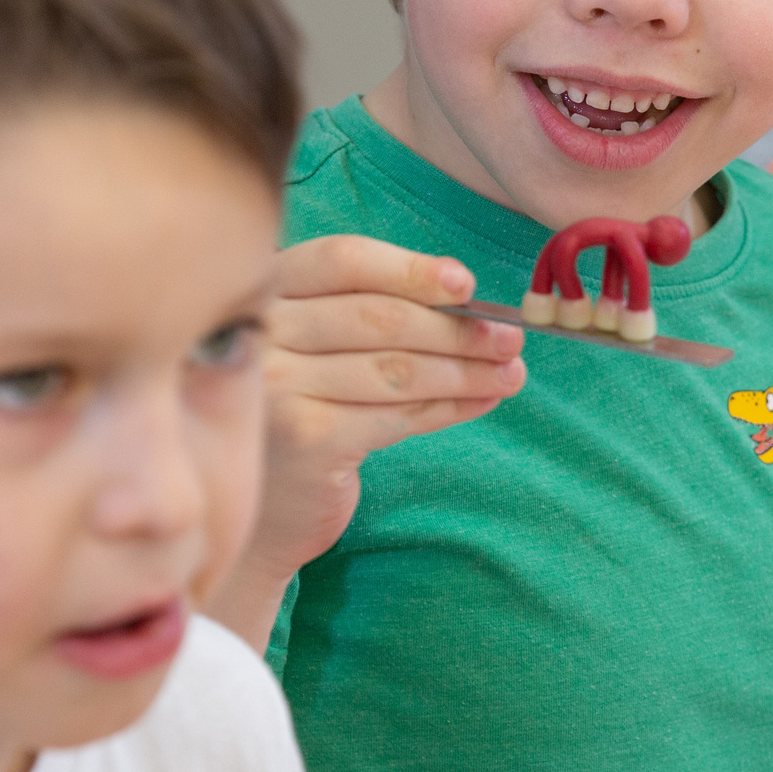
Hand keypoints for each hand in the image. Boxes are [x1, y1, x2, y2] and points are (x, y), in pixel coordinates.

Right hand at [213, 237, 524, 641]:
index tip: (466, 284)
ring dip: (464, 370)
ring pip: (396, 368)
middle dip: (456, 328)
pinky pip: (396, 414)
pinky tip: (480, 403)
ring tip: (510, 373)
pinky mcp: (305, 437)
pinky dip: (447, 407)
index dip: (410, 268)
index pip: (344, 261)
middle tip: (511, 337)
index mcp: (264, 289)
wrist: (261, 510)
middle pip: (379, 316)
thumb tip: (469, 302)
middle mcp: (261, 333)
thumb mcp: (319, 347)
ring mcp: (277, 387)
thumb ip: (369, 313)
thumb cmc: (301, 412)